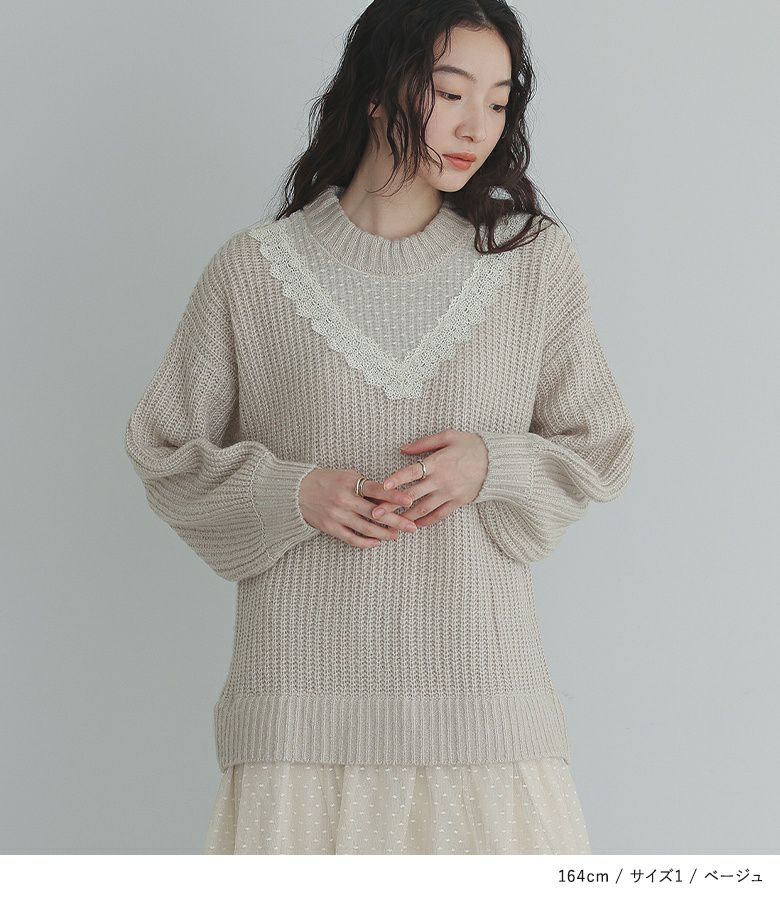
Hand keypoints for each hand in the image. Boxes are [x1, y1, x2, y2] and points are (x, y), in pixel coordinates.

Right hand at [298, 467, 418, 547]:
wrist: (296, 491)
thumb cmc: (327, 481)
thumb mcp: (346, 476)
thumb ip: (366, 486)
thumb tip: (389, 497)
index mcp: (350, 482)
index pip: (377, 490)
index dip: (394, 496)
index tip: (410, 501)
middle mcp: (344, 499)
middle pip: (375, 513)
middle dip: (396, 521)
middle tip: (413, 527)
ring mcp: (337, 515)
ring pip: (366, 528)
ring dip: (384, 534)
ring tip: (397, 536)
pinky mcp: (330, 528)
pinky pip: (352, 538)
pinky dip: (366, 542)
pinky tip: (377, 543)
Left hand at [372, 429, 488, 527]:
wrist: (497, 462)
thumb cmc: (470, 445)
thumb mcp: (448, 436)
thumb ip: (423, 443)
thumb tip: (402, 449)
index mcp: (437, 462)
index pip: (412, 472)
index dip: (397, 479)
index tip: (382, 486)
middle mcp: (441, 481)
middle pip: (412, 495)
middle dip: (392, 506)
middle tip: (375, 513)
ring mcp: (449, 494)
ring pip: (423, 509)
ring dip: (405, 518)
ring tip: (390, 525)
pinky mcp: (457, 503)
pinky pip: (439, 516)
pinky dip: (425, 522)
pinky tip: (414, 526)